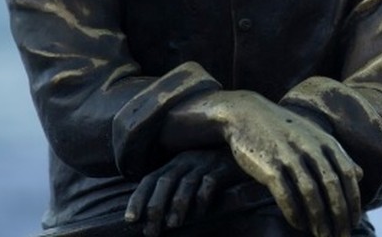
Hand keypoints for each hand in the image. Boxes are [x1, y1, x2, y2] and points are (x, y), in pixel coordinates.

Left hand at [125, 148, 243, 235]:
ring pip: (186, 182)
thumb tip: (154, 216)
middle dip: (155, 207)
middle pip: (165, 180)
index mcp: (176, 161)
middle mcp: (188, 158)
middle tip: (151, 231)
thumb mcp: (193, 175)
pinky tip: (200, 212)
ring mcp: (207, 161)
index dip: (138, 198)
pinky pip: (210, 182)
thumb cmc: (217, 171)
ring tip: (173, 226)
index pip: (150, 178)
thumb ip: (176, 188)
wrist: (250, 153)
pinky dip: (202, 198)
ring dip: (177, 206)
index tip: (130, 220)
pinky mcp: (225, 167)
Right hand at [219, 93, 362, 236]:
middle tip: (342, 235)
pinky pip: (286, 195)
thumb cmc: (283, 128)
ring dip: (319, 219)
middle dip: (339, 215)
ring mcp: (290, 156)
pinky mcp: (269, 166)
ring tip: (323, 236)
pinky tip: (299, 225)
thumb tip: (360, 175)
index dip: (353, 200)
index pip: (347, 174)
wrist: (246, 114)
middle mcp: (311, 147)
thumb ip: (337, 154)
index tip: (355, 221)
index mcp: (325, 141)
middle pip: (332, 186)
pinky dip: (295, 213)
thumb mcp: (314, 135)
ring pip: (311, 193)